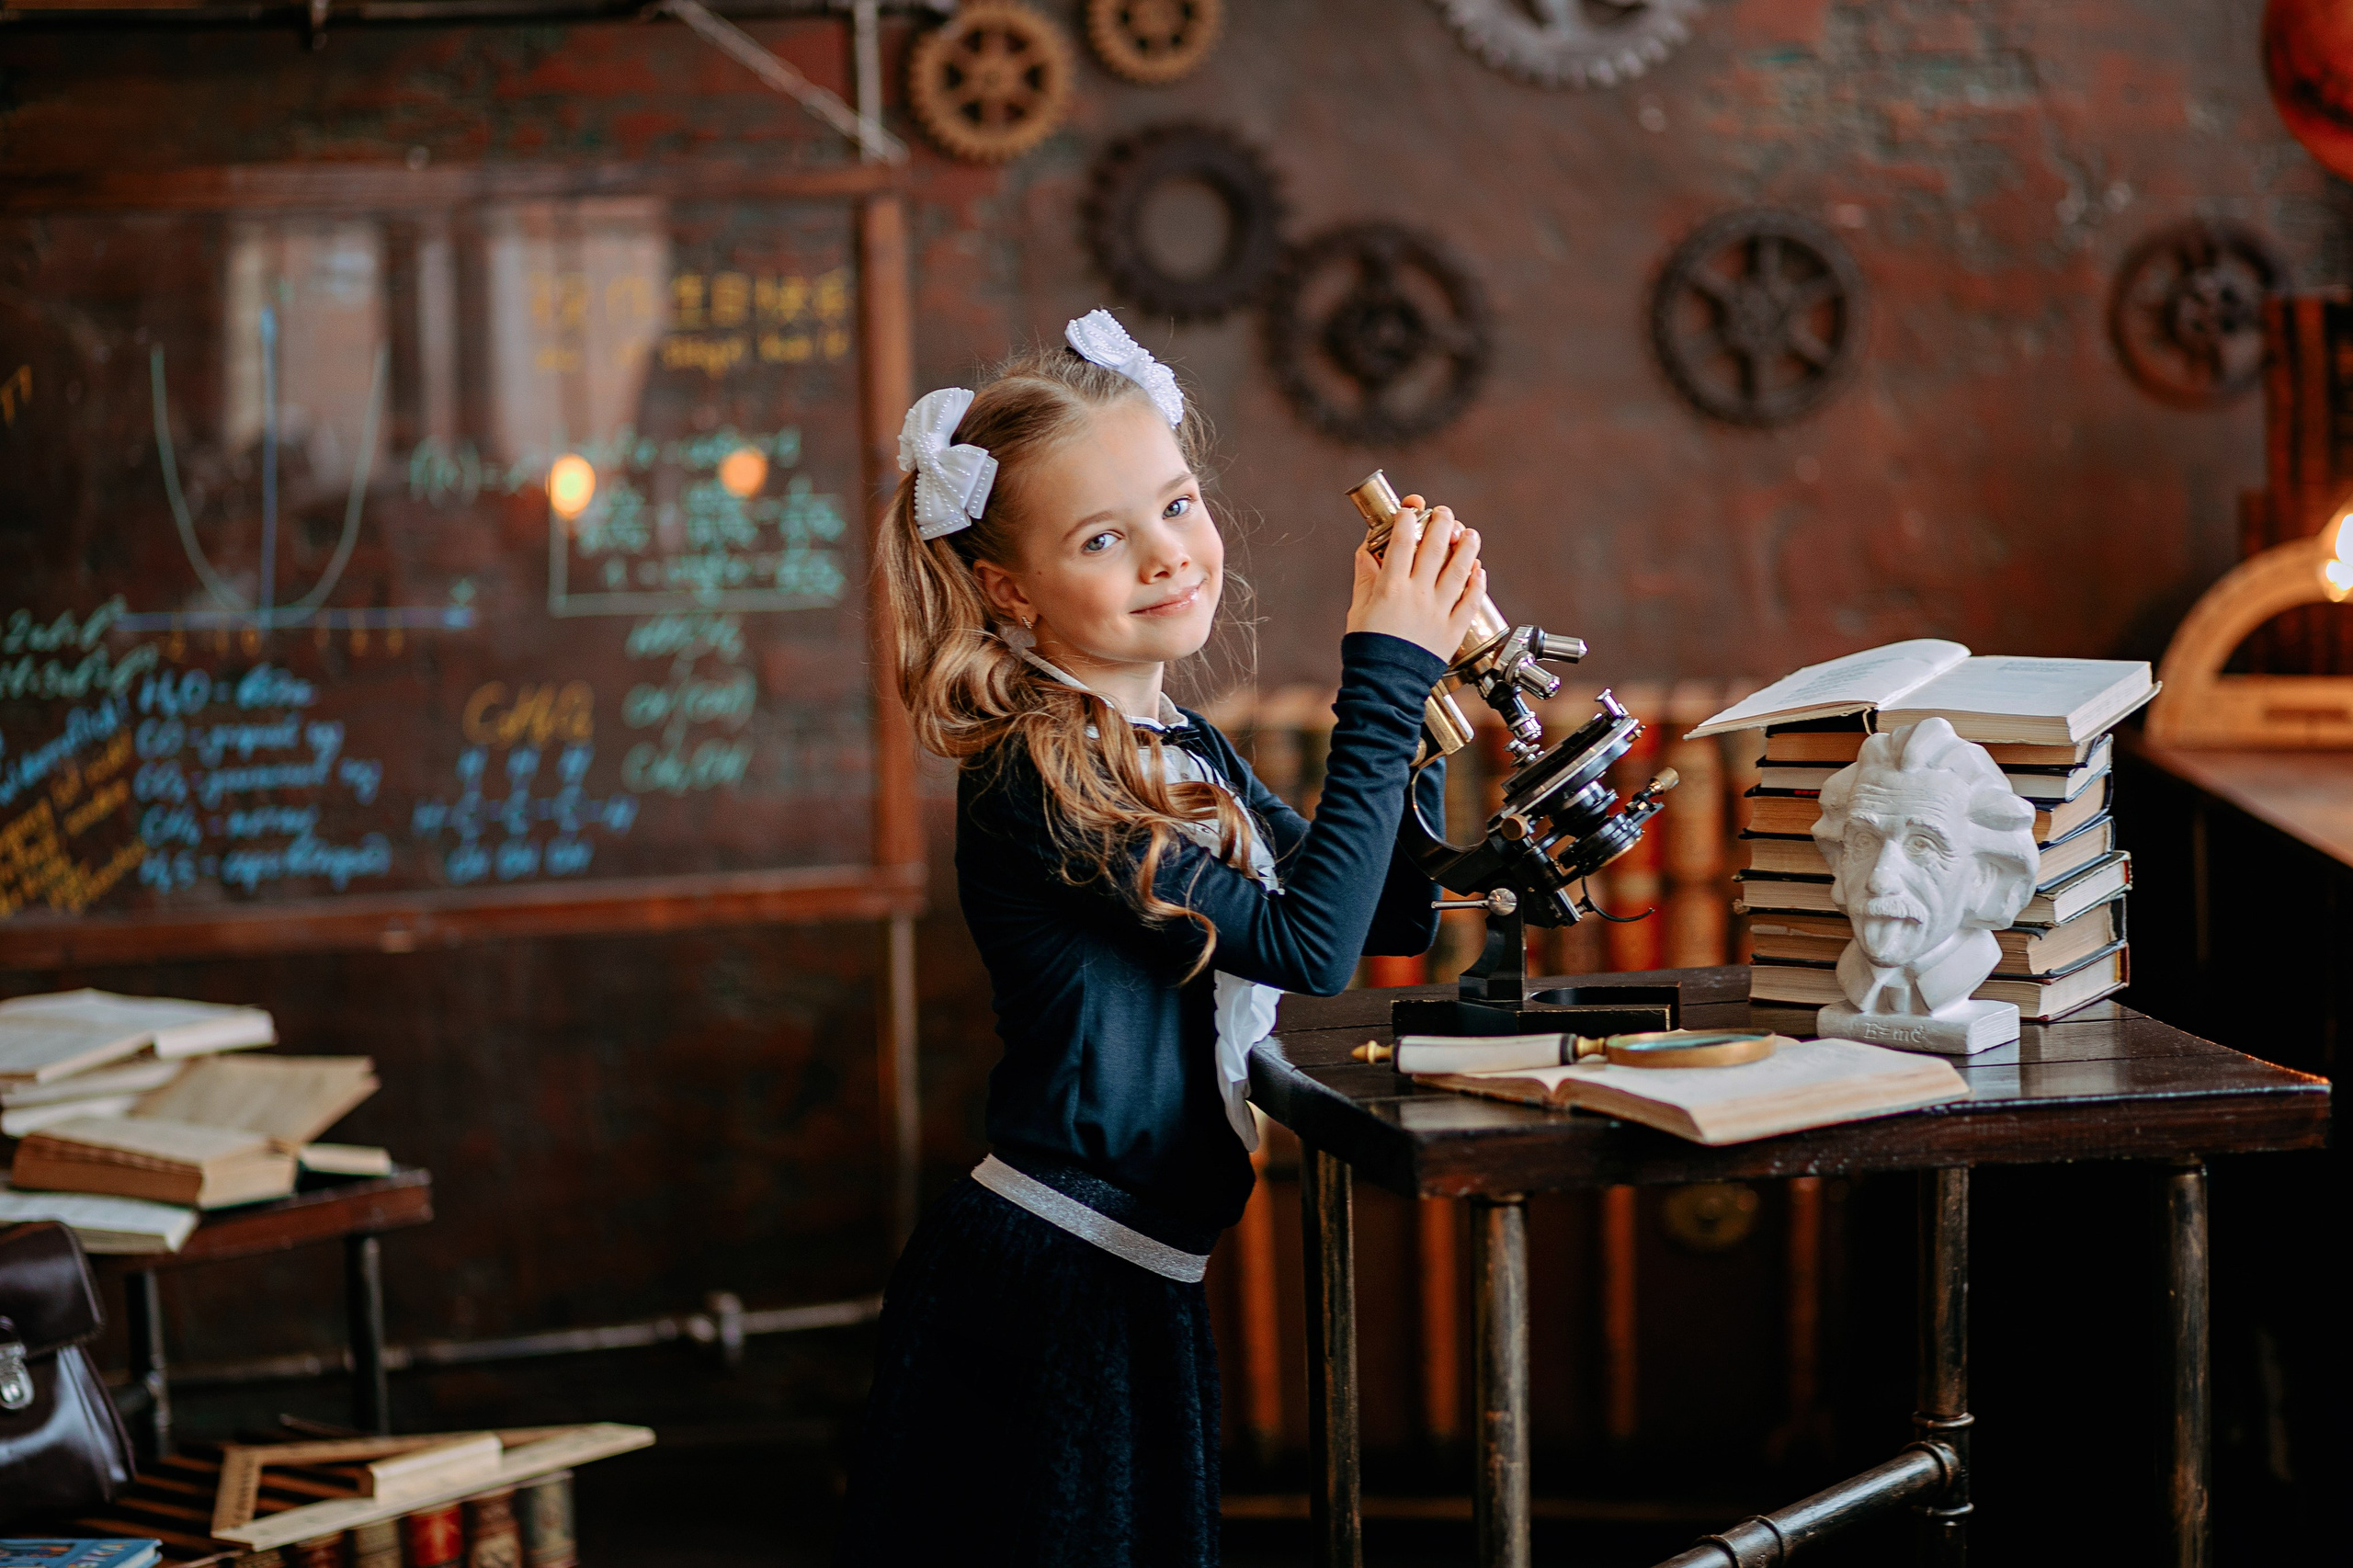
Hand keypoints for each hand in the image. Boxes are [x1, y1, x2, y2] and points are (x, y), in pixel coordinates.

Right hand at [1344, 495, 1484, 660]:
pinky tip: (1478, 571)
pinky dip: (1477, 583)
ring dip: (1467, 547)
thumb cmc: (1367, 650)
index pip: (1401, 541)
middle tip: (1445, 514)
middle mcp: (1418, 594)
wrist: (1385, 684)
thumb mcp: (1358, 609)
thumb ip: (1365, 578)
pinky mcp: (1454, 629)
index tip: (1410, 510)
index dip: (1407, 519)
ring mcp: (1439, 611)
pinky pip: (1471, 600)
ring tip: (1470, 534)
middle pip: (1435, 547)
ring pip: (1459, 569)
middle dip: (1442, 523)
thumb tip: (1367, 553)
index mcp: (1391, 587)